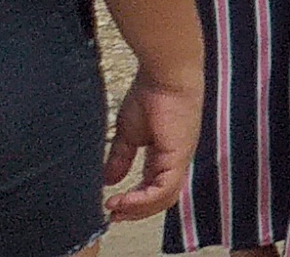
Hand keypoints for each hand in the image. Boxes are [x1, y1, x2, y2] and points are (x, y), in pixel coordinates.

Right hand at [100, 69, 199, 221]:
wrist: (164, 74)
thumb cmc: (150, 95)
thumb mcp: (129, 133)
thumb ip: (121, 157)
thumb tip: (110, 180)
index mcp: (165, 154)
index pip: (155, 188)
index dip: (135, 201)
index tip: (112, 207)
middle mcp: (176, 159)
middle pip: (162, 198)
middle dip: (136, 211)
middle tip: (114, 216)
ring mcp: (180, 158)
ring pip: (165, 198)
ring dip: (138, 209)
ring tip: (116, 209)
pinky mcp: (179, 155)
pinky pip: (165, 189)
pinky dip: (143, 200)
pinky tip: (124, 200)